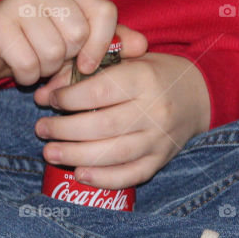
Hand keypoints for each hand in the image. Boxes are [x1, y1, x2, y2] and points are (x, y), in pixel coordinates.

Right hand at [0, 0, 146, 86]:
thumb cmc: (38, 44)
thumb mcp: (78, 43)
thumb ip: (111, 42)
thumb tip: (142, 45)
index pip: (104, 10)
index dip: (102, 44)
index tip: (90, 65)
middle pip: (78, 34)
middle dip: (68, 59)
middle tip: (52, 58)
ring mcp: (17, 1)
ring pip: (53, 50)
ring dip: (46, 69)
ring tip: (35, 60)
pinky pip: (27, 63)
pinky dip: (27, 75)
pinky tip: (19, 67)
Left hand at [32, 52, 211, 188]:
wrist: (196, 94)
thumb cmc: (151, 73)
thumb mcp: (125, 59)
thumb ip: (85, 69)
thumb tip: (45, 93)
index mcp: (145, 78)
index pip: (98, 91)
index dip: (67, 98)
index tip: (50, 99)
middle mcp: (155, 109)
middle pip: (102, 125)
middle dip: (64, 130)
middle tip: (41, 129)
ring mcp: (159, 138)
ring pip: (113, 153)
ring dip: (75, 155)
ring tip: (50, 152)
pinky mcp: (162, 159)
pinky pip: (131, 174)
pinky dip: (104, 178)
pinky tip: (80, 174)